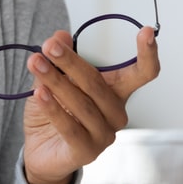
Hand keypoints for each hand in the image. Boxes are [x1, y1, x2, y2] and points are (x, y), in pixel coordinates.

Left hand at [21, 26, 159, 183]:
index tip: (146, 31)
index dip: (147, 54)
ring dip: (56, 80)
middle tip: (49, 45)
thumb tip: (60, 35)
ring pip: (81, 103)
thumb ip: (58, 61)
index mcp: (114, 92)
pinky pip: (70, 127)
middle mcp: (115, 113)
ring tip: (35, 62)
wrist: (41, 150)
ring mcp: (104, 135)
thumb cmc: (54, 111)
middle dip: (70, 61)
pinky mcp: (86, 152)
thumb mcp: (53, 80)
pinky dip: (54, 108)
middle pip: (97, 83)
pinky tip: (40, 93)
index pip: (141, 74)